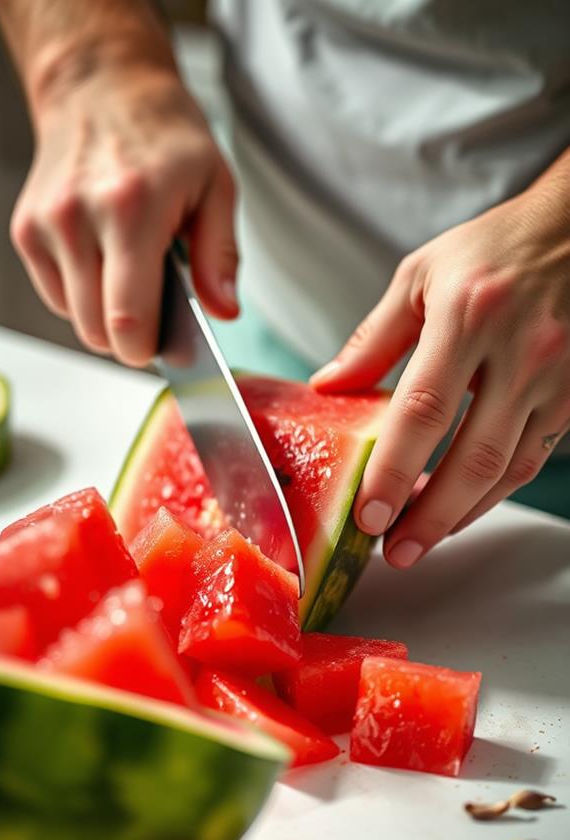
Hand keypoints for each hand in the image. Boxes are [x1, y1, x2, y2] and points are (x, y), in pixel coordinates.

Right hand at [11, 62, 237, 365]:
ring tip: (130, 272)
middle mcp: (78, 217)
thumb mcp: (217, 186)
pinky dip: (82, 294)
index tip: (163, 343)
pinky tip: (103, 260)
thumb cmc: (165, 138)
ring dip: (106, 314)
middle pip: (97, 330)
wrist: (102, 88)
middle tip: (155, 305)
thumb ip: (222, 256)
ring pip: (75, 319)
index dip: (147, 348)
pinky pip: (57, 297)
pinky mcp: (26, 230)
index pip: (127, 318)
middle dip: (130, 335)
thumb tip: (224, 311)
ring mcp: (46, 224)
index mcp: (132, 209)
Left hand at [312, 155, 569, 566]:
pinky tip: (463, 507)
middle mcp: (521, 351)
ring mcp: (557, 377)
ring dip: (462, 515)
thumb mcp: (422, 276)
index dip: (394, 470)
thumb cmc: (494, 249)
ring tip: (421, 540)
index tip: (368, 515)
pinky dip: (495, 492)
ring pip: (508, 469)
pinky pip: (533, 458)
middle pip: (474, 457)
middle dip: (430, 517)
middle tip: (395, 553)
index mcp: (468, 315)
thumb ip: (374, 338)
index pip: (424, 409)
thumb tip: (328, 386)